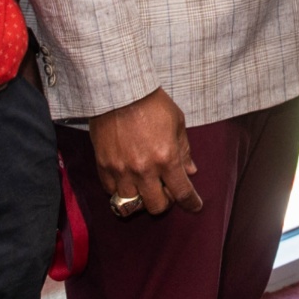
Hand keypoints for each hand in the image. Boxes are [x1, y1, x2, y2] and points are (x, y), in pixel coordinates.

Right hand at [88, 88, 202, 216]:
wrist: (119, 91)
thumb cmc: (152, 103)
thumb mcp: (177, 123)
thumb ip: (184, 150)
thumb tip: (190, 171)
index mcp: (166, 158)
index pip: (181, 192)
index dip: (191, 203)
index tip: (195, 207)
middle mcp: (143, 169)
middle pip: (156, 206)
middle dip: (165, 202)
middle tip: (166, 189)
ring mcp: (121, 170)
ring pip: (131, 204)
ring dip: (141, 198)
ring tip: (145, 185)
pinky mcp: (103, 166)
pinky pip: (111, 191)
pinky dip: (121, 190)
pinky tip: (128, 179)